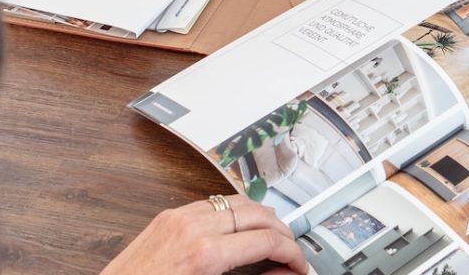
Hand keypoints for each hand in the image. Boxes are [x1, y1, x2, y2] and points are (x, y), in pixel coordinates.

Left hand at [97, 194, 307, 274]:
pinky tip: (238, 229)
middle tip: (292, 252)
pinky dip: (234, 212)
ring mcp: (180, 216)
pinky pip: (211, 203)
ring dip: (260, 216)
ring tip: (271, 237)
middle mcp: (193, 226)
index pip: (265, 240)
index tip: (299, 266)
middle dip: (282, 231)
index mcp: (205, 254)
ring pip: (236, 201)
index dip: (292, 253)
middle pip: (256, 213)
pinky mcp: (169, 215)